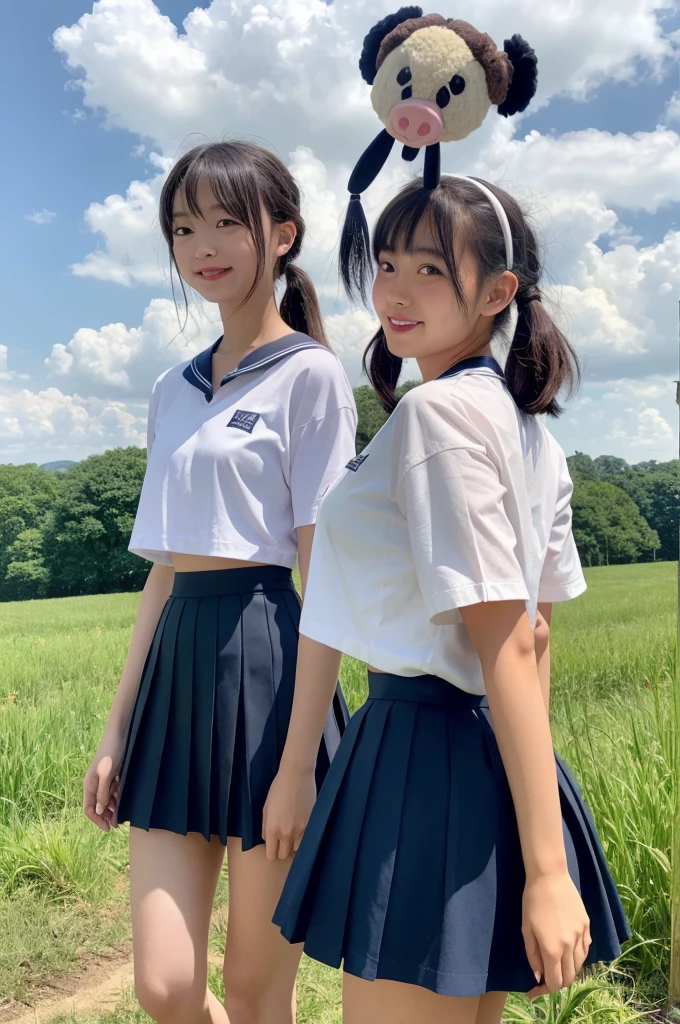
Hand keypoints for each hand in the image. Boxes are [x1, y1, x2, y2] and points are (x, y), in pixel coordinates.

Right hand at [83, 735, 123, 832]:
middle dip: (106, 816)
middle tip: (118, 824)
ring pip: (106, 799)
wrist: (119, 734)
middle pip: (98, 806)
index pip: (89, 809)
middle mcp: (94, 784)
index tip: (109, 828)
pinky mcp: (111, 774)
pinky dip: (117, 797)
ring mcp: (103, 779)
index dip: (97, 820)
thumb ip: (103, 792)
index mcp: (89, 785)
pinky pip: (112, 790)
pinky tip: (124, 798)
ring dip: (113, 807)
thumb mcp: (107, 774)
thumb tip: (99, 811)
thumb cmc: (112, 753)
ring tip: (122, 814)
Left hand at [262, 766, 315, 862]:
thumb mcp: (266, 808)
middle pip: (284, 855)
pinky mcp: (312, 824)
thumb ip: (265, 827)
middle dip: (282, 850)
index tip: (273, 848)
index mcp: (272, 829)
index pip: (271, 855)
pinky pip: (307, 839)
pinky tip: (301, 828)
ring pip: (297, 849)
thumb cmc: (278, 788)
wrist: (297, 775)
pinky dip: (304, 837)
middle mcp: (286, 833)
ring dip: (294, 845)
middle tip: (282, 841)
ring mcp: (301, 829)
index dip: (271, 853)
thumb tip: (268, 839)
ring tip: (293, 834)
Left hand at [523, 871, 591, 998]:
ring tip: (556, 965)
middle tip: (545, 979)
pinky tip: (568, 952)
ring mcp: (582, 936)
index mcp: (553, 949)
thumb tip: (539, 976)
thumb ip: (533, 955)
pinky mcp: (587, 926)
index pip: (554, 982)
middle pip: (569, 977)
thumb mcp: (526, 929)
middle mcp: (570, 946)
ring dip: (568, 971)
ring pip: (579, 965)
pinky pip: (586, 950)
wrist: (549, 877)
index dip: (543, 990)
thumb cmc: (532, 901)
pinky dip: (577, 957)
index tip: (533, 991)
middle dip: (556, 983)